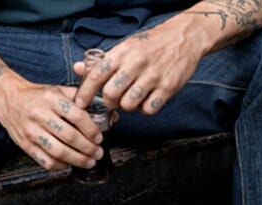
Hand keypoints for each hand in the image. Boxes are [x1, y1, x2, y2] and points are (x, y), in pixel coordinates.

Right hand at [0, 71, 104, 170]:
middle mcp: (40, 114)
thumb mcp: (58, 90)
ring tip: (89, 162)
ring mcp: (31, 131)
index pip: (76, 116)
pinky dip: (61, 166)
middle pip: (69, 137)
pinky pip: (46, 161)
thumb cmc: (38, 97)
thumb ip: (81, 100)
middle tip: (98, 153)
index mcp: (51, 99)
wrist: (9, 100)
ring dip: (78, 160)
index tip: (99, 137)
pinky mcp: (26, 145)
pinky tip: (70, 164)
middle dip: (88, 148)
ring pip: (59, 151)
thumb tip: (108, 114)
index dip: (91, 129)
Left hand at [74, 16, 207, 114]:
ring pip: (128, 105)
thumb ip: (102, 62)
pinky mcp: (167, 88)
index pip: (96, 75)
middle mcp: (136, 63)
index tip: (79, 104)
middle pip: (110, 94)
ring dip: (127, 106)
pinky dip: (145, 109)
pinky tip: (147, 101)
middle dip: (109, 102)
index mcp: (122, 53)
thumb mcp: (125, 48)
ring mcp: (152, 76)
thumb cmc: (151, 45)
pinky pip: (148, 110)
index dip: (84, 92)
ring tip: (132, 98)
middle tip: (113, 100)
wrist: (184, 37)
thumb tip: (77, 69)